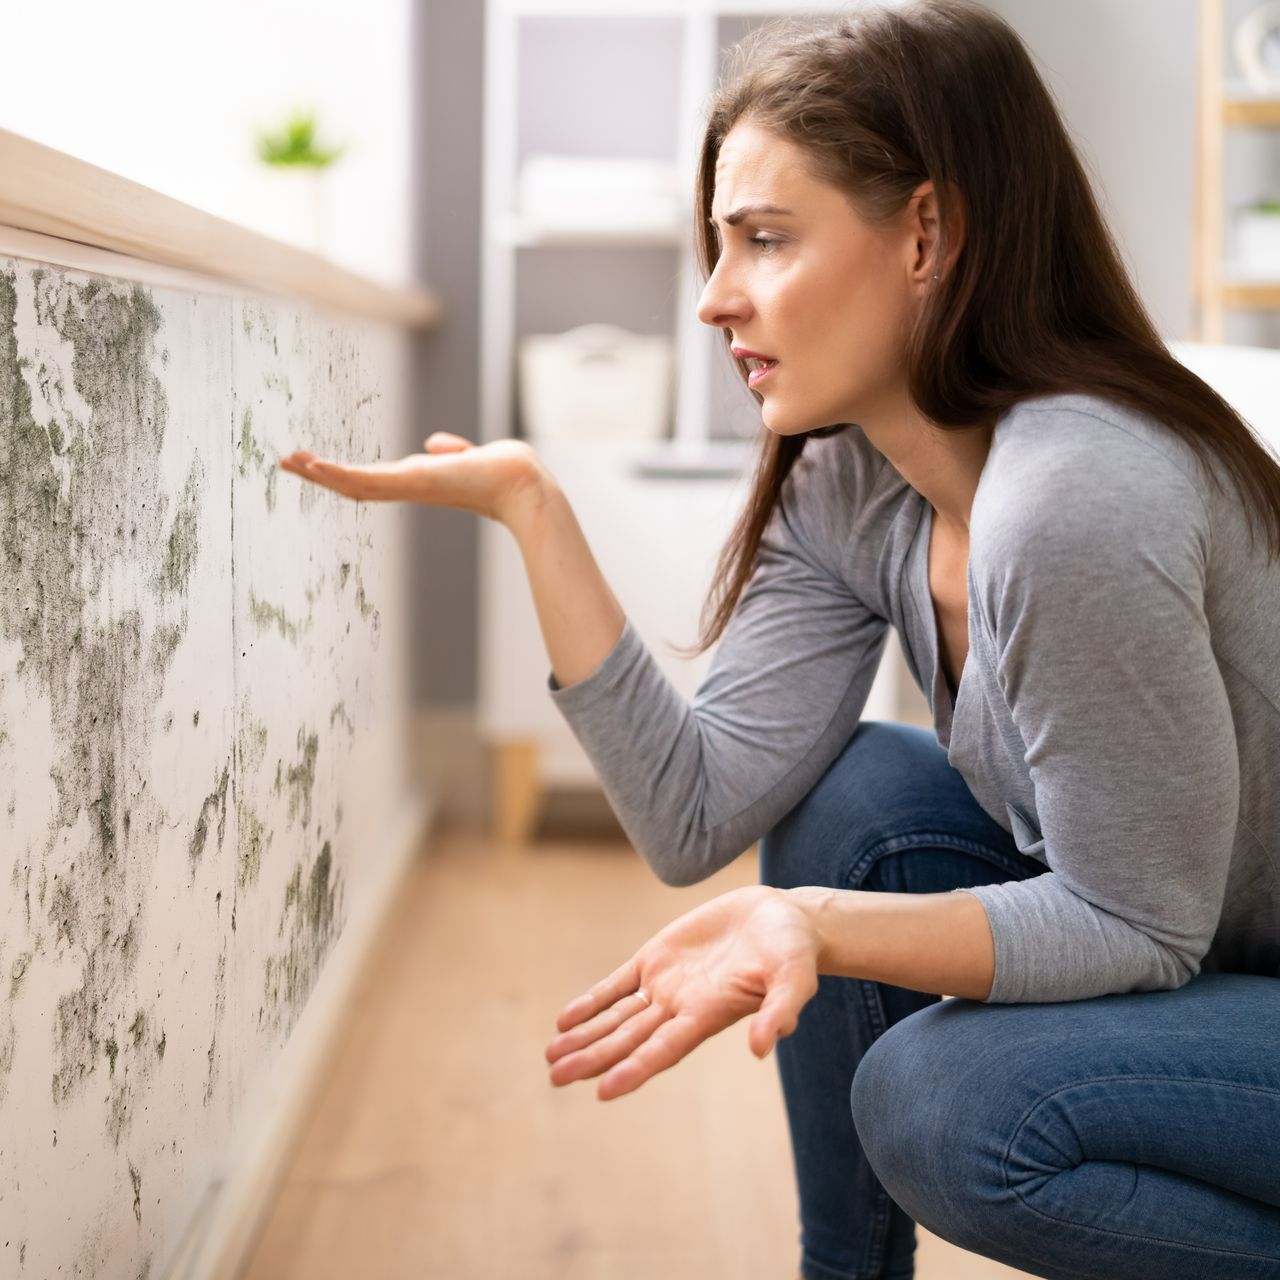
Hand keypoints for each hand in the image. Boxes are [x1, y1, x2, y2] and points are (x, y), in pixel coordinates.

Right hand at [279, 431, 551, 526]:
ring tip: (291, 462)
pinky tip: (315, 465)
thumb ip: (453, 452)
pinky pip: (368, 480)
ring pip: (354, 484)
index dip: (342, 473)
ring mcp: (409, 486)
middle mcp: (409, 486)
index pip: (371, 478)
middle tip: (286, 463)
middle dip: (320, 475)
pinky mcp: (413, 481)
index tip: (315, 464)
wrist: (521, 483)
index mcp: (417, 480)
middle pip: (354, 484)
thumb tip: (439, 444)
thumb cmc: (503, 472)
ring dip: (321, 474)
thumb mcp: (470, 457)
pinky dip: (340, 474)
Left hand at [545, 885, 820, 1100]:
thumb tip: (762, 1047)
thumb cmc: (793, 950)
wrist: (782, 917)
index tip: (603, 1091)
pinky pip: (618, 984)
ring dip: (585, 1036)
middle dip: (593, 1058)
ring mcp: (666, 983)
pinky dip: (593, 1001)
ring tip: (551, 1057)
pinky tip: (565, 1019)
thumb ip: (780, 1010)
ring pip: (617, 1017)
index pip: (664, 1049)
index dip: (635, 1069)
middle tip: (555, 1078)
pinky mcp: (658, 957)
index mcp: (709, 1015)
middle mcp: (681, 1007)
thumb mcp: (795, 978)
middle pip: (629, 1039)